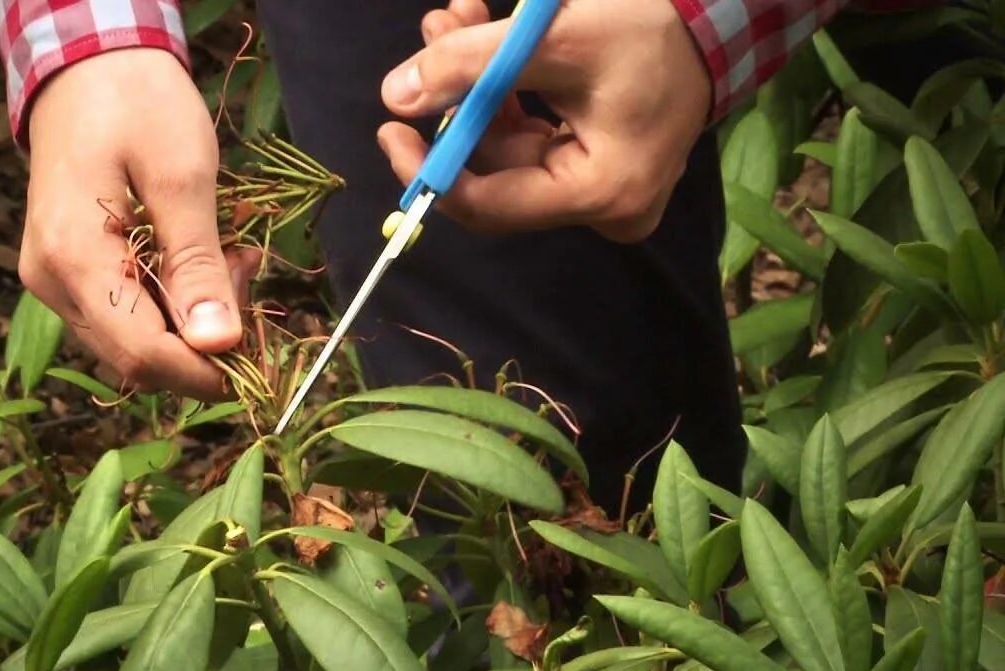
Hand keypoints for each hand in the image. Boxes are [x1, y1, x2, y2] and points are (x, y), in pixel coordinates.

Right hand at [19, 48, 257, 400]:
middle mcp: (52, 281)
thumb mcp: (183, 177)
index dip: (202, 373)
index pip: (141, 353)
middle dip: (204, 341)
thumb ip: (198, 264)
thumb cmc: (136, 104)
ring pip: (134, 338)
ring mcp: (55, 279)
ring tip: (233, 256)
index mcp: (73, 258)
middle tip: (248, 275)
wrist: (87, 65)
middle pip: (136, 356)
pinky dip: (174, 298)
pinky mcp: (69, 271)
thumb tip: (219, 345)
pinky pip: (127, 311)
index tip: (257, 361)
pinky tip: (204, 256)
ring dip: (194, 318)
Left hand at [377, 0, 711, 242]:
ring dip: (476, 85)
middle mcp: (603, 210)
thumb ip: (471, 67)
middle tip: (433, 33)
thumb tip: (396, 95)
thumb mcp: (554, 39)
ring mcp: (603, 193)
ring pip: (510, 147)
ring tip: (454, 18)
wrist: (721, 18)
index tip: (391, 129)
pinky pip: (534, 138)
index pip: (489, 204)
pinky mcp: (599, 169)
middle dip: (457, 101)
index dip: (432, 170)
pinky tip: (485, 37)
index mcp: (598, 193)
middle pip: (497, 169)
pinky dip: (506, 92)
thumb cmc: (651, 29)